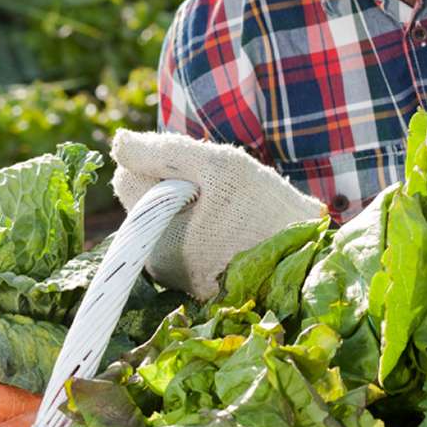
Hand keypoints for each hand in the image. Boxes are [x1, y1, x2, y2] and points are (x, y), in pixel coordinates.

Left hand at [111, 129, 323, 299]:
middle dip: (171, 185)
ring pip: (162, 218)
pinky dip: (197, 224)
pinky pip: (180, 238)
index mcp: (160, 239)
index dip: (157, 162)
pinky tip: (228, 224)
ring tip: (226, 207)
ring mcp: (178, 278)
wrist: (308, 252)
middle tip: (215, 188)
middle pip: (144, 202)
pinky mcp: (195, 283)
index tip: (195, 168)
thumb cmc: (265, 206)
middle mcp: (161, 267)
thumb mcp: (218, 166)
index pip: (127, 180)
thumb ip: (163, 151)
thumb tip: (117, 143)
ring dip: (185, 204)